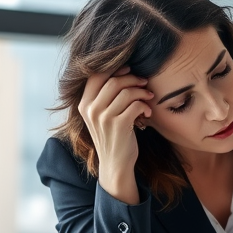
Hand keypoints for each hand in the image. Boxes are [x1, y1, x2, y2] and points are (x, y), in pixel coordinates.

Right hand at [78, 67, 152, 203]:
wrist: (114, 163)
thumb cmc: (111, 136)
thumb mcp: (99, 116)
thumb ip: (103, 97)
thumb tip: (123, 71)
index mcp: (84, 104)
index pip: (95, 76)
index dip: (114, 69)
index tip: (129, 70)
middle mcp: (91, 110)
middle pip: (113, 81)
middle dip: (132, 79)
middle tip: (144, 83)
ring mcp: (104, 118)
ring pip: (126, 92)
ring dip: (141, 92)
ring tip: (148, 97)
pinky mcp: (119, 126)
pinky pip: (135, 105)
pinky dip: (145, 106)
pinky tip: (147, 113)